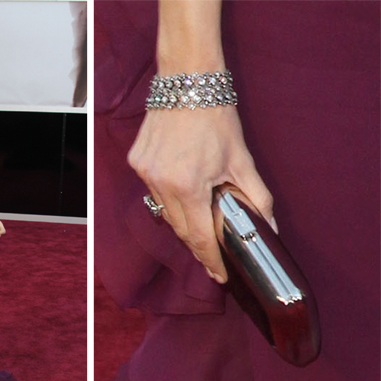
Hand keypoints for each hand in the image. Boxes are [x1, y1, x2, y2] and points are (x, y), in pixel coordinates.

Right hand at [128, 106, 274, 282]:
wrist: (188, 81)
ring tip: (200, 215)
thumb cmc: (216, 117)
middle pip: (179, 228)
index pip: (199, 236)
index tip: (219, 274)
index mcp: (189, 186)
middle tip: (213, 251)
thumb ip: (256, 197)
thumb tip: (269, 227)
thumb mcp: (241, 158)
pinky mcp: (136, 162)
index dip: (210, 259)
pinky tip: (181, 186)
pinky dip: (168, 196)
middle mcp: (161, 182)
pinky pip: (153, 191)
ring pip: (164, 211)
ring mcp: (145, 172)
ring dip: (183, 218)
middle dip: (198, 242)